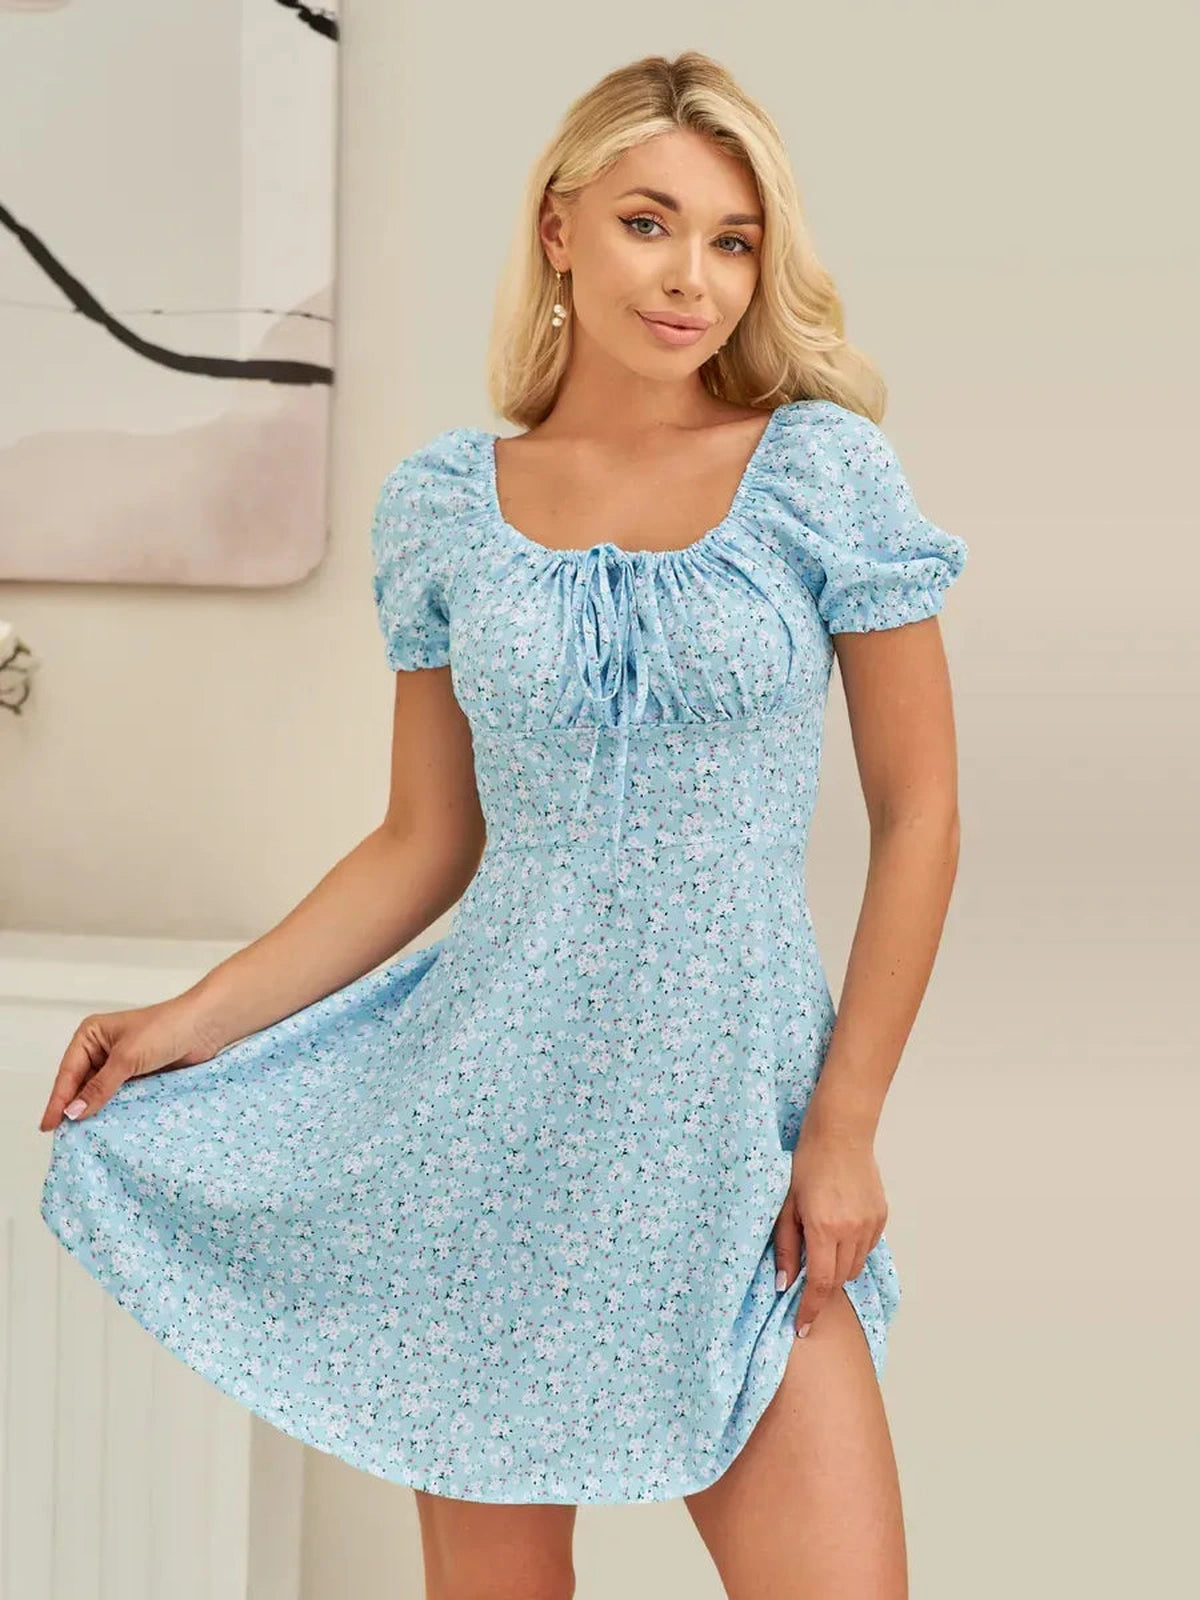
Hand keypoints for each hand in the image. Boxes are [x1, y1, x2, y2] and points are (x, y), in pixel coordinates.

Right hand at [38, 999, 222, 1130]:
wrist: (206, 1026)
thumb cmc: (166, 1028)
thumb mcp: (127, 1058)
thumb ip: (100, 1087)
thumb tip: (74, 1112)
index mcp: (91, 1036)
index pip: (68, 1072)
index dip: (58, 1100)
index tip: (48, 1126)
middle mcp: (102, 1049)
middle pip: (81, 1085)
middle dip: (74, 1108)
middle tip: (63, 1138)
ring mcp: (122, 1064)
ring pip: (101, 1094)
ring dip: (95, 1112)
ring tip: (82, 1139)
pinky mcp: (140, 1077)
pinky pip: (121, 1098)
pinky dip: (115, 1112)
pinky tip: (108, 1129)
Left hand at [773, 1120, 887, 1339]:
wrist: (840, 1134)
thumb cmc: (806, 1165)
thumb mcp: (786, 1206)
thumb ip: (786, 1247)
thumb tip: (784, 1284)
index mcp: (824, 1228)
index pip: (820, 1284)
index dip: (811, 1310)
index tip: (802, 1328)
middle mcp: (851, 1230)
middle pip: (839, 1279)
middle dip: (822, 1285)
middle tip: (806, 1276)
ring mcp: (870, 1224)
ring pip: (855, 1266)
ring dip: (838, 1268)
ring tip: (823, 1246)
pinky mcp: (881, 1217)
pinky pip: (867, 1248)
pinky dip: (852, 1250)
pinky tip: (840, 1232)